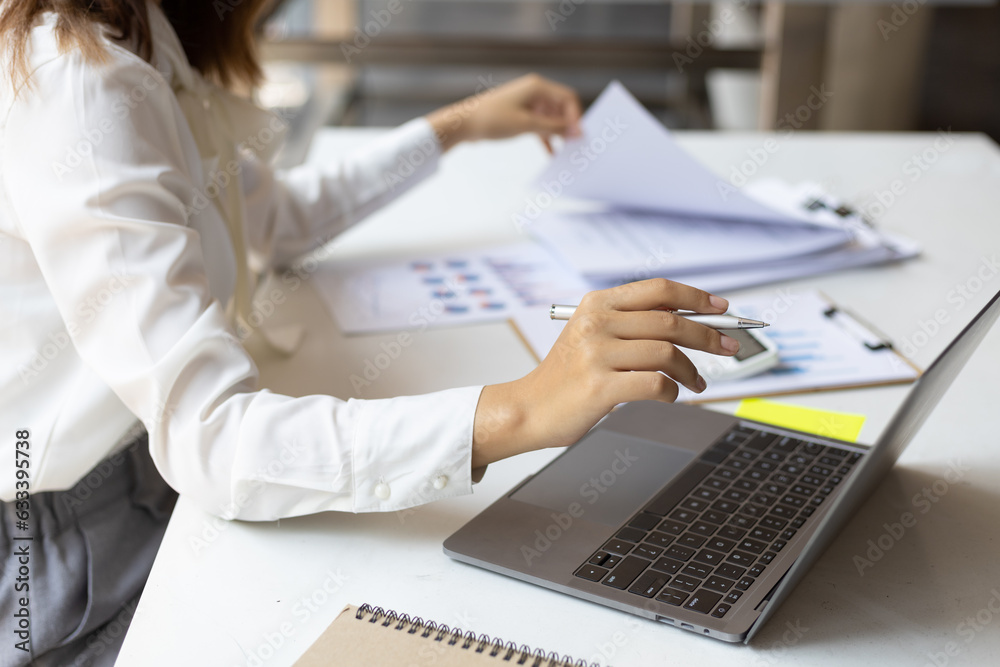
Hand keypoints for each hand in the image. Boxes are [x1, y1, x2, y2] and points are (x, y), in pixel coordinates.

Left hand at [426, 73, 581, 152]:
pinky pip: (539, 125)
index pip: (568, 98)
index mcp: (537, 87)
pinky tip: (551, 153)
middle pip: (561, 108)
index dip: (576, 117)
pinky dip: (545, 137)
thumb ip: (554, 128)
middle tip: (575, 146)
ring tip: (565, 152)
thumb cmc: (493, 119)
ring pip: (551, 118)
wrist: (464, 124)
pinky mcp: (520, 114)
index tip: (578, 136)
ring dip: (557, 133)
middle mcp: (534, 92)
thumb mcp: (527, 125)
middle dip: (568, 126)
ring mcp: (527, 103)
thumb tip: (577, 132)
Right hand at [470, 279, 740, 467]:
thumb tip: (690, 320)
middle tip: (729, 348)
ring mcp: (596, 354)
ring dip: (691, 371)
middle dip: (708, 336)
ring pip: (667, 353)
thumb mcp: (592, 336)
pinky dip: (671, 392)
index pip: (658, 290)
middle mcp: (596, 323)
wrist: (528, 409)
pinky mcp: (599, 387)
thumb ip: (632, 323)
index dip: (696, 297)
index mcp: (596, 304)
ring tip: (696, 384)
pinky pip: (655, 384)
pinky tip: (669, 396)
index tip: (722, 309)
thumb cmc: (566, 378)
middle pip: (670, 321)